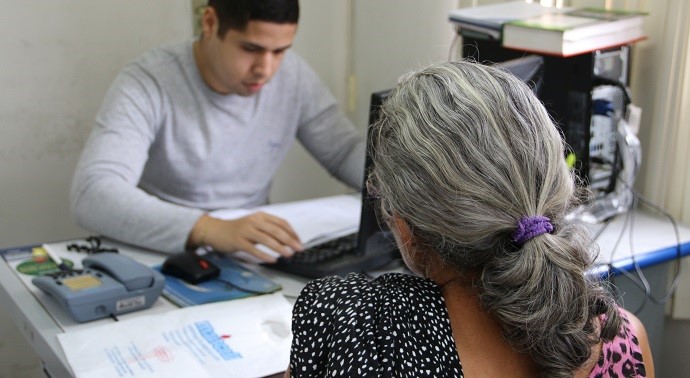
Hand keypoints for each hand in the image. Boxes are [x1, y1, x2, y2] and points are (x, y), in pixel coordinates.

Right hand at [188, 213, 302, 262]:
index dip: (292, 232)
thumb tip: (287, 241)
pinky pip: (253, 249)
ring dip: (279, 248)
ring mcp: (246, 231)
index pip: (281, 223)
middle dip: (290, 240)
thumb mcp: (254, 225)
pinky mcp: (238, 241)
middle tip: (299, 249)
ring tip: (288, 255)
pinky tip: (272, 260)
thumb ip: (268, 230)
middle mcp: (254, 221)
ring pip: (266, 239)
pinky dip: (264, 255)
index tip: (299, 242)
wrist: (214, 230)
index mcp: (260, 216)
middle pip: (276, 230)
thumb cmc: (237, 229)